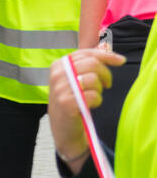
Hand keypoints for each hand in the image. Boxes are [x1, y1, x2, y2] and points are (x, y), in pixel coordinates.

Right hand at [47, 48, 124, 168]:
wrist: (64, 130)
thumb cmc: (72, 103)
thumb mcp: (76, 79)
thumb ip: (89, 62)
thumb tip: (105, 47)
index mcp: (58, 65)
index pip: (86, 53)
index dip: (106, 56)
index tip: (120, 60)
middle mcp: (57, 75)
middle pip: (92, 64)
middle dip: (105, 75)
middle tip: (106, 85)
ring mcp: (60, 89)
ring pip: (93, 79)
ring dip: (99, 90)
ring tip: (93, 97)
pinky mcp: (67, 103)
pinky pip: (93, 95)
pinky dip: (96, 101)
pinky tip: (90, 106)